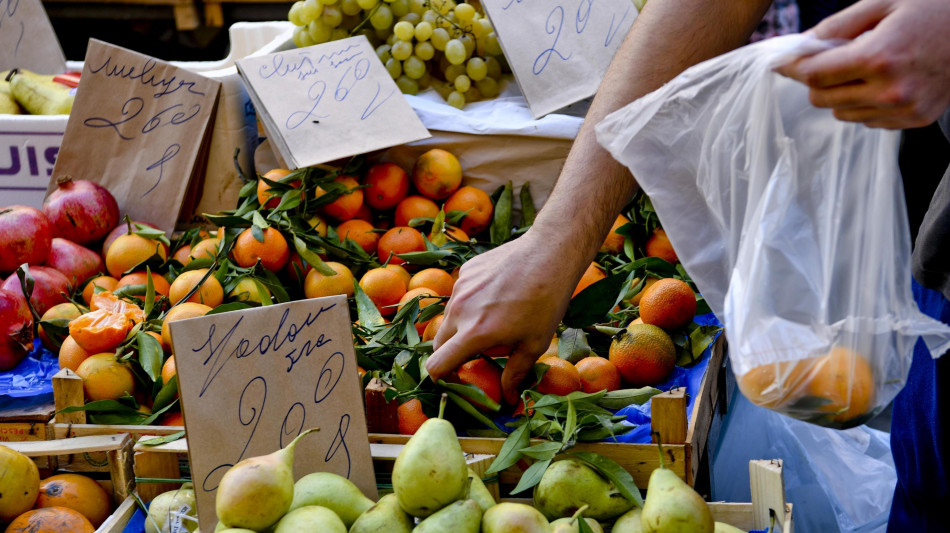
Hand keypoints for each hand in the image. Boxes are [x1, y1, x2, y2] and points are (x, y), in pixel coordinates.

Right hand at [425, 230, 578, 403]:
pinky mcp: (465, 271)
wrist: (549, 253)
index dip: (442, 378)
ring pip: (448, 318)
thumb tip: (508, 400)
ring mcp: (460, 287)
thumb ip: (514, 374)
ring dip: (460, 328)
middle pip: (437, 343)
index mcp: (475, 333)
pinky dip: (469, 304)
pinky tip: (495, 298)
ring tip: (490, 324)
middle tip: (474, 356)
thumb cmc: (546, 303)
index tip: (456, 380)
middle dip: (450, 354)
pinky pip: (459, 295)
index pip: (436, 365)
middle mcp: (460, 310)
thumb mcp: (534, 344)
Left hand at [776, 0, 949, 128]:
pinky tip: (885, 82)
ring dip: (842, 93)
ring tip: (867, 69)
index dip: (797, 67)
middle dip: (819, 80)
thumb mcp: (883, 4)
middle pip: (822, 98)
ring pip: (841, 113)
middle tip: (832, 61)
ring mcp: (904, 109)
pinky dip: (865, 104)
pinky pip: (867, 120)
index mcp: (879, 57)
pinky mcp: (915, 120)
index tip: (787, 62)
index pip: (815, 75)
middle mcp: (890, 90)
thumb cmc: (932, 9)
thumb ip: (837, 26)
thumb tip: (799, 45)